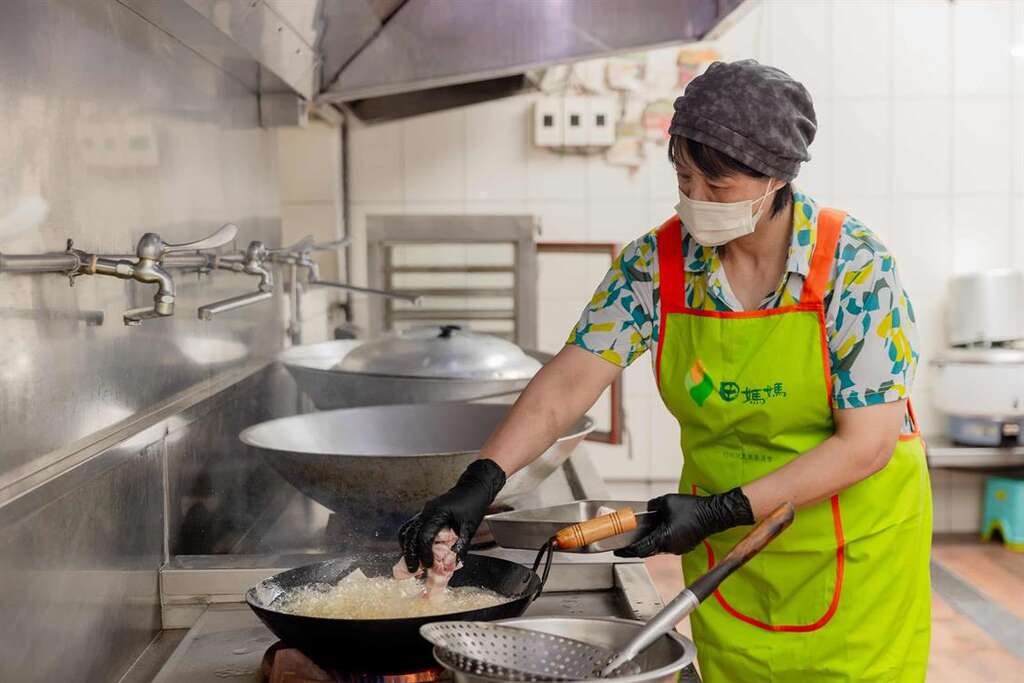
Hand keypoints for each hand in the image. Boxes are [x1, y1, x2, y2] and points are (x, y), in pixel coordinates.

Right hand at [398, 459, 506, 571]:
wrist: (473, 487)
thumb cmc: (473, 503)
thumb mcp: (470, 527)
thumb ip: (461, 546)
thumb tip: (455, 564)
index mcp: (438, 513)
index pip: (424, 536)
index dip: (424, 553)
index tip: (428, 565)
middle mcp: (427, 511)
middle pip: (411, 534)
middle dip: (410, 554)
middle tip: (414, 570)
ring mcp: (424, 511)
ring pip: (407, 530)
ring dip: (407, 548)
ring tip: (411, 563)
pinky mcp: (425, 513)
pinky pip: (411, 527)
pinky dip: (410, 540)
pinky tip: (414, 551)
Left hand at [614, 488, 753, 557]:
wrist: (714, 514)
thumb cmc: (692, 508)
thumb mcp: (666, 501)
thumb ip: (651, 506)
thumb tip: (645, 510)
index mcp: (663, 538)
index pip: (640, 548)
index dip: (627, 550)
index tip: (617, 551)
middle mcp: (670, 547)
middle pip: (647, 550)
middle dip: (636, 547)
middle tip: (624, 545)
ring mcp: (678, 548)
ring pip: (658, 548)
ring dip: (649, 543)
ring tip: (640, 535)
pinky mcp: (684, 545)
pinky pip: (668, 545)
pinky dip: (660, 540)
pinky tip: (658, 531)